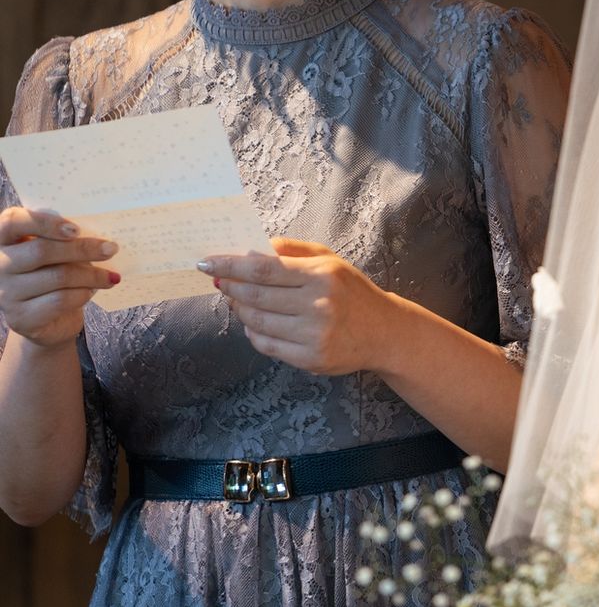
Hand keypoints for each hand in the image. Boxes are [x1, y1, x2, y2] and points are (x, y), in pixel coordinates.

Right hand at [0, 207, 118, 347]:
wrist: (50, 318)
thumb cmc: (55, 272)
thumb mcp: (58, 251)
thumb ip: (66, 238)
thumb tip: (101, 236)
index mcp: (5, 239)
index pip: (12, 222)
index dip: (44, 222)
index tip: (76, 229)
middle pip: (41, 251)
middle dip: (82, 249)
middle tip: (111, 249)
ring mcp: (6, 293)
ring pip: (57, 277)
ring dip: (92, 275)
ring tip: (111, 276)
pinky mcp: (20, 318)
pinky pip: (60, 300)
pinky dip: (83, 293)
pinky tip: (94, 291)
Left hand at [203, 238, 392, 375]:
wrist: (383, 331)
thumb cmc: (351, 290)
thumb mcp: (330, 260)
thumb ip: (292, 249)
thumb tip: (251, 247)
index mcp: (322, 274)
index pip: (264, 268)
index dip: (231, 265)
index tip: (207, 262)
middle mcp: (319, 304)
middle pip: (256, 295)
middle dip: (230, 286)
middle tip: (219, 280)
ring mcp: (314, 335)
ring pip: (258, 321)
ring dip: (239, 309)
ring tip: (237, 299)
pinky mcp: (311, 359)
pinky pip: (267, 345)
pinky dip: (253, 332)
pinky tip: (254, 322)